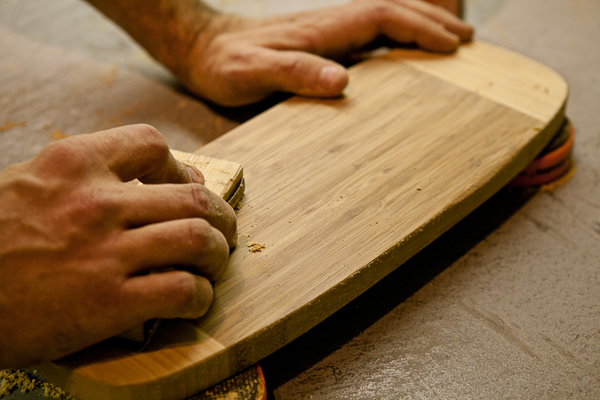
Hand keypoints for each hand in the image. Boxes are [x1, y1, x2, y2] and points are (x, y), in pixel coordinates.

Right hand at [0, 124, 236, 367]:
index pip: (150, 143)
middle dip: (221, 217)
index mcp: (72, 163)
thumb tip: (136, 186)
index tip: (189, 185)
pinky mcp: (106, 303)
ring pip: (198, 239)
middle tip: (223, 232)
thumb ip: (81, 179)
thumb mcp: (27, 186)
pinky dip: (199, 296)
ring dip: (218, 254)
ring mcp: (103, 252)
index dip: (182, 165)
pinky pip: (181, 290)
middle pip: (193, 196)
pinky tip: (193, 300)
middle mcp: (94, 201)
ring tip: (215, 265)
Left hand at [182, 0, 473, 105]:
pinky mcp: (321, 43)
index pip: (382, 17)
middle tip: (467, 41)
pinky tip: (404, 48)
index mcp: (322, 30)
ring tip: (451, 38)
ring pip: (384, 17)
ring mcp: (326, 32)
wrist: (203, 49)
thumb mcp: (252, 72)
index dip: (420, 27)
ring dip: (419, 22)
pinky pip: (370, 32)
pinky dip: (396, 35)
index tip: (452, 45)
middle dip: (432, 21)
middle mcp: (330, 25)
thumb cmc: (225, 65)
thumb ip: (294, 72)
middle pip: (391, 10)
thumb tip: (343, 82)